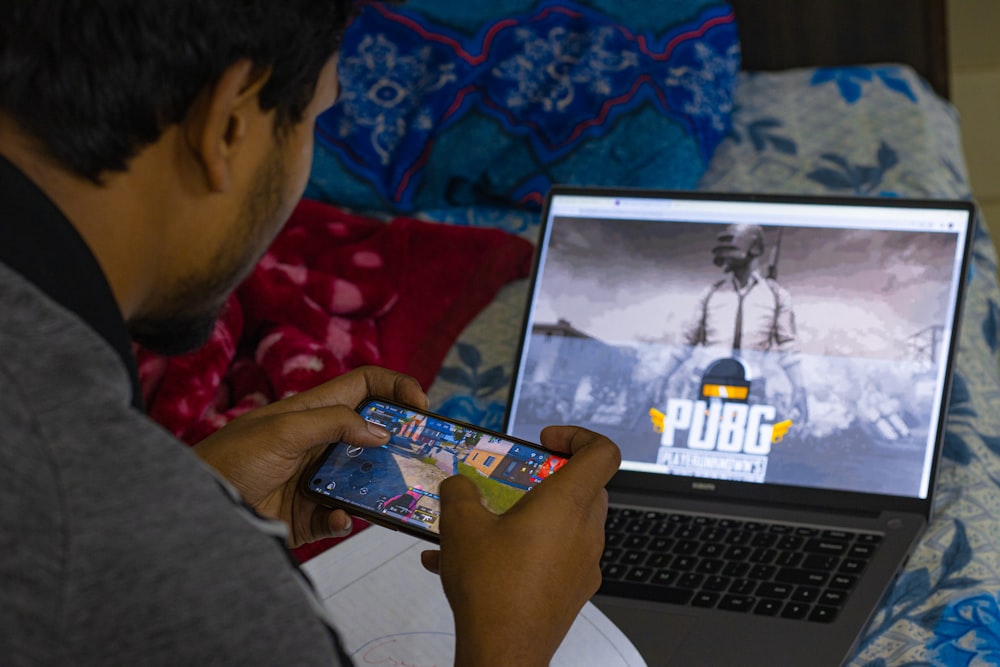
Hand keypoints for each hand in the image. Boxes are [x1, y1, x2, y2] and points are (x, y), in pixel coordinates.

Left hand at [192, 366, 426, 546]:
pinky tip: (338, 518)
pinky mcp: (311, 515)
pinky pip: (342, 516)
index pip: (366, 386)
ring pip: (365, 480)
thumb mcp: (283, 431)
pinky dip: (345, 519)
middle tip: (422, 455)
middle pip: (374, 435)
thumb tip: (381, 432)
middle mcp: (322, 442)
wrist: (196, 510)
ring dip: (379, 487)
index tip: (420, 406)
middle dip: (400, 443)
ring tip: (394, 494)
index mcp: (316, 411)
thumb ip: (334, 424)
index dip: (396, 387)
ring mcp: (319, 479)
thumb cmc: (230, 459)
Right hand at [421, 426, 620, 666]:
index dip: (579, 436)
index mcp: (569, 502)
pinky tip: (475, 564)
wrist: (502, 652)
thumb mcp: (461, 523)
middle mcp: (586, 531)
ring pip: (566, 522)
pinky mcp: (572, 589)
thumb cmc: (492, 589)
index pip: (603, 451)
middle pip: (584, 485)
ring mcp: (583, 563)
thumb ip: (460, 491)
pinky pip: (553, 556)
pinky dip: (523, 550)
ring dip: (530, 516)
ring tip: (481, 527)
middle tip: (512, 481)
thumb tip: (459, 484)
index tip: (547, 441)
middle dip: (547, 478)